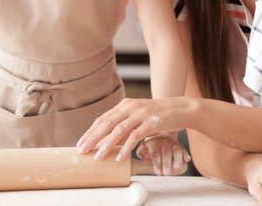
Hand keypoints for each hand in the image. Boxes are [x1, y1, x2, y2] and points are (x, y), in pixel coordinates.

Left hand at [76, 97, 191, 160]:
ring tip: (98, 157)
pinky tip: (119, 157)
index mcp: (125, 105)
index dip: (90, 131)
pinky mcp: (152, 122)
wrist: (180, 109)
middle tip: (82, 151)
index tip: (80, 143)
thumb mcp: (138, 117)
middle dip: (93, 138)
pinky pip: (135, 136)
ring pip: (119, 130)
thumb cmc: (158, 115)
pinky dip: (126, 147)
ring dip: (107, 144)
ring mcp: (141, 114)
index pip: (103, 118)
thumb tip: (108, 141)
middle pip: (107, 123)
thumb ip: (124, 125)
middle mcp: (131, 107)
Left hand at [135, 132, 191, 175]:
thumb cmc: (150, 145)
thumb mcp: (143, 147)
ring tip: (177, 167)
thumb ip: (141, 153)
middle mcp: (164, 142)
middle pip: (166, 152)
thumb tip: (137, 158)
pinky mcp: (180, 145)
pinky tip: (187, 159)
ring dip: (177, 159)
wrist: (160, 132)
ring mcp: (172, 143)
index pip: (155, 152)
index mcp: (153, 142)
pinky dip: (185, 154)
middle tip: (166, 173)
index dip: (156, 162)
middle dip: (166, 163)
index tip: (158, 171)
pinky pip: (183, 149)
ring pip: (176, 150)